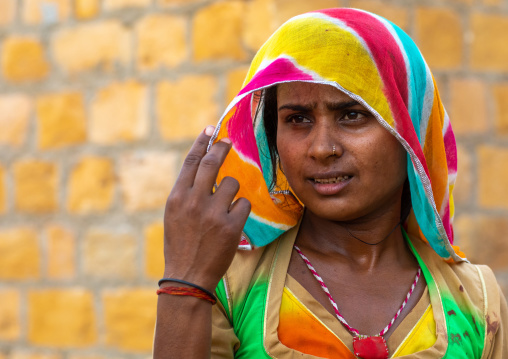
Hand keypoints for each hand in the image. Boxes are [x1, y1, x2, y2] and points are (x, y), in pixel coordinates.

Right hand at [162, 126, 250, 291]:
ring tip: (223, 209)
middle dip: (221, 148)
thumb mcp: (174, 215)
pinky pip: (243, 204)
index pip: (191, 161)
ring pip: (232, 183)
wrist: (187, 276)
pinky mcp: (231, 226)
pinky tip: (231, 223)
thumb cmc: (181, 244)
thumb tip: (203, 168)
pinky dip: (240, 210)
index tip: (210, 130)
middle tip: (228, 140)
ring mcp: (213, 213)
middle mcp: (194, 201)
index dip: (202, 142)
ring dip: (231, 192)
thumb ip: (187, 192)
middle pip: (212, 163)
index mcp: (177, 197)